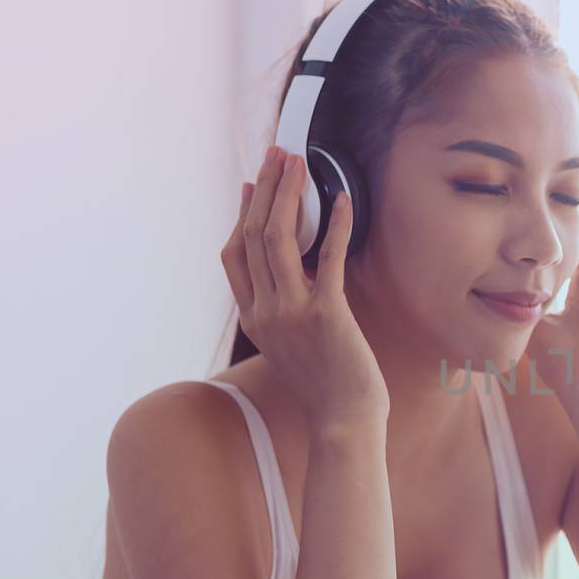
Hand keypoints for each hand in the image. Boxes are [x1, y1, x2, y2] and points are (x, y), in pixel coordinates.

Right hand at [220, 146, 388, 430]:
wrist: (343, 422)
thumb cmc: (326, 387)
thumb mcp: (291, 345)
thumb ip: (284, 311)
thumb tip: (296, 274)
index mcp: (253, 319)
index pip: (234, 256)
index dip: (241, 215)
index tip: (252, 186)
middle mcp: (264, 312)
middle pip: (253, 235)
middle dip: (265, 189)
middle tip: (276, 155)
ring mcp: (291, 312)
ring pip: (279, 239)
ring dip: (289, 194)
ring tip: (298, 163)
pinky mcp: (326, 314)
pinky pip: (326, 257)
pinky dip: (334, 224)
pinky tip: (344, 199)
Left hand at [529, 188, 578, 395]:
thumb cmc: (561, 364)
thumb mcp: (536, 321)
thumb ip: (524, 298)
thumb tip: (492, 283)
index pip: (571, 248)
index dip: (554, 225)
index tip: (533, 202)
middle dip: (566, 207)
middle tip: (547, 173)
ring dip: (575, 206)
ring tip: (558, 176)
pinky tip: (565, 199)